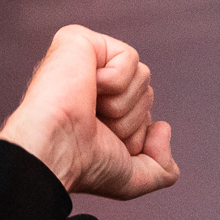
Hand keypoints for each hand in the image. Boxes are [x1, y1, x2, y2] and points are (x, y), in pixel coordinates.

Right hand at [0, 25, 179, 198]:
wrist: (56, 150)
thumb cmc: (84, 165)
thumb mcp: (134, 179)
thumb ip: (163, 169)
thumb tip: (163, 127)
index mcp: (99, 111)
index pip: (145, 114)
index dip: (136, 134)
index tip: (105, 143)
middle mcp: (91, 86)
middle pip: (147, 92)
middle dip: (130, 118)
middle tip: (95, 125)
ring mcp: (84, 61)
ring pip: (143, 76)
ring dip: (122, 103)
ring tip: (89, 108)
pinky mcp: (78, 40)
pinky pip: (129, 58)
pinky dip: (115, 80)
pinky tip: (86, 87)